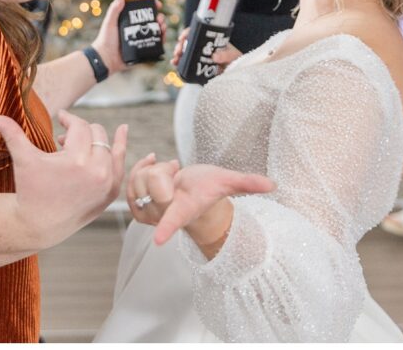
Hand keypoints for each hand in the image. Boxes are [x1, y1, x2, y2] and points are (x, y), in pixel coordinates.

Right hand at [0, 110, 127, 248]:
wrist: (40, 224)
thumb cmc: (30, 189)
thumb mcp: (22, 159)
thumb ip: (10, 133)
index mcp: (77, 160)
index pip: (79, 126)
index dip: (69, 119)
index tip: (60, 118)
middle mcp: (97, 171)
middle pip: (97, 133)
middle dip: (81, 131)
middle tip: (64, 137)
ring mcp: (108, 183)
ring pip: (112, 146)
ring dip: (100, 139)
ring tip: (90, 135)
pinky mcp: (112, 192)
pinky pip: (122, 164)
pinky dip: (122, 150)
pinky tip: (122, 132)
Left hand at [90, 0, 167, 75]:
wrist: (106, 58)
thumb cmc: (105, 40)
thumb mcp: (109, 22)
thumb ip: (114, 10)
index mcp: (129, 20)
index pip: (142, 11)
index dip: (151, 6)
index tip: (157, 4)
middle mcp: (136, 28)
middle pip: (152, 20)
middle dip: (160, 17)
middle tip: (160, 18)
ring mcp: (140, 39)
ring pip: (156, 31)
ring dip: (162, 27)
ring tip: (162, 27)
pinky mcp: (143, 48)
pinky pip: (155, 43)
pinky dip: (161, 39)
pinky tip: (163, 36)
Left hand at [127, 157, 274, 246]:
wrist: (191, 195)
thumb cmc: (209, 188)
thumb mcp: (228, 181)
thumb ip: (248, 183)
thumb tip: (274, 185)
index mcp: (185, 211)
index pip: (174, 220)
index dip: (167, 228)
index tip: (159, 241)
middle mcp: (164, 216)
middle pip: (152, 187)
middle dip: (163, 172)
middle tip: (176, 172)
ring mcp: (148, 214)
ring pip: (137, 182)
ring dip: (151, 170)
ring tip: (167, 173)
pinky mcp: (137, 206)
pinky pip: (128, 184)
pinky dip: (137, 169)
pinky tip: (150, 162)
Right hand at [171, 28, 240, 72]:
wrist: (237, 71)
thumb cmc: (235, 60)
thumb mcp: (233, 56)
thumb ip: (226, 55)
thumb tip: (214, 56)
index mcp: (210, 40)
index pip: (196, 32)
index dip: (187, 33)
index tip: (182, 38)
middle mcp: (203, 46)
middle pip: (188, 42)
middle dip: (180, 46)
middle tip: (178, 51)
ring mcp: (199, 56)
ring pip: (185, 52)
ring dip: (178, 55)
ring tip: (175, 59)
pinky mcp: (197, 66)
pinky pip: (186, 63)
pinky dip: (179, 63)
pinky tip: (175, 64)